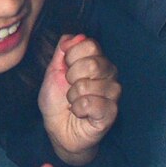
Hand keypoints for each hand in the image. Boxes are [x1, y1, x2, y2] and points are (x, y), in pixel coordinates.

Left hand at [37, 33, 120, 163]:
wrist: (58, 129)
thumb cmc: (57, 100)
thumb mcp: (53, 71)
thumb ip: (63, 51)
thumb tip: (76, 36)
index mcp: (97, 60)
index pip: (90, 44)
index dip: (70, 56)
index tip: (64, 69)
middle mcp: (109, 74)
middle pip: (92, 63)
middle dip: (71, 77)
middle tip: (69, 87)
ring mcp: (112, 93)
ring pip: (89, 85)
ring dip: (73, 96)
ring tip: (74, 102)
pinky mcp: (111, 112)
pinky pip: (91, 104)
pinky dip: (78, 109)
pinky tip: (80, 113)